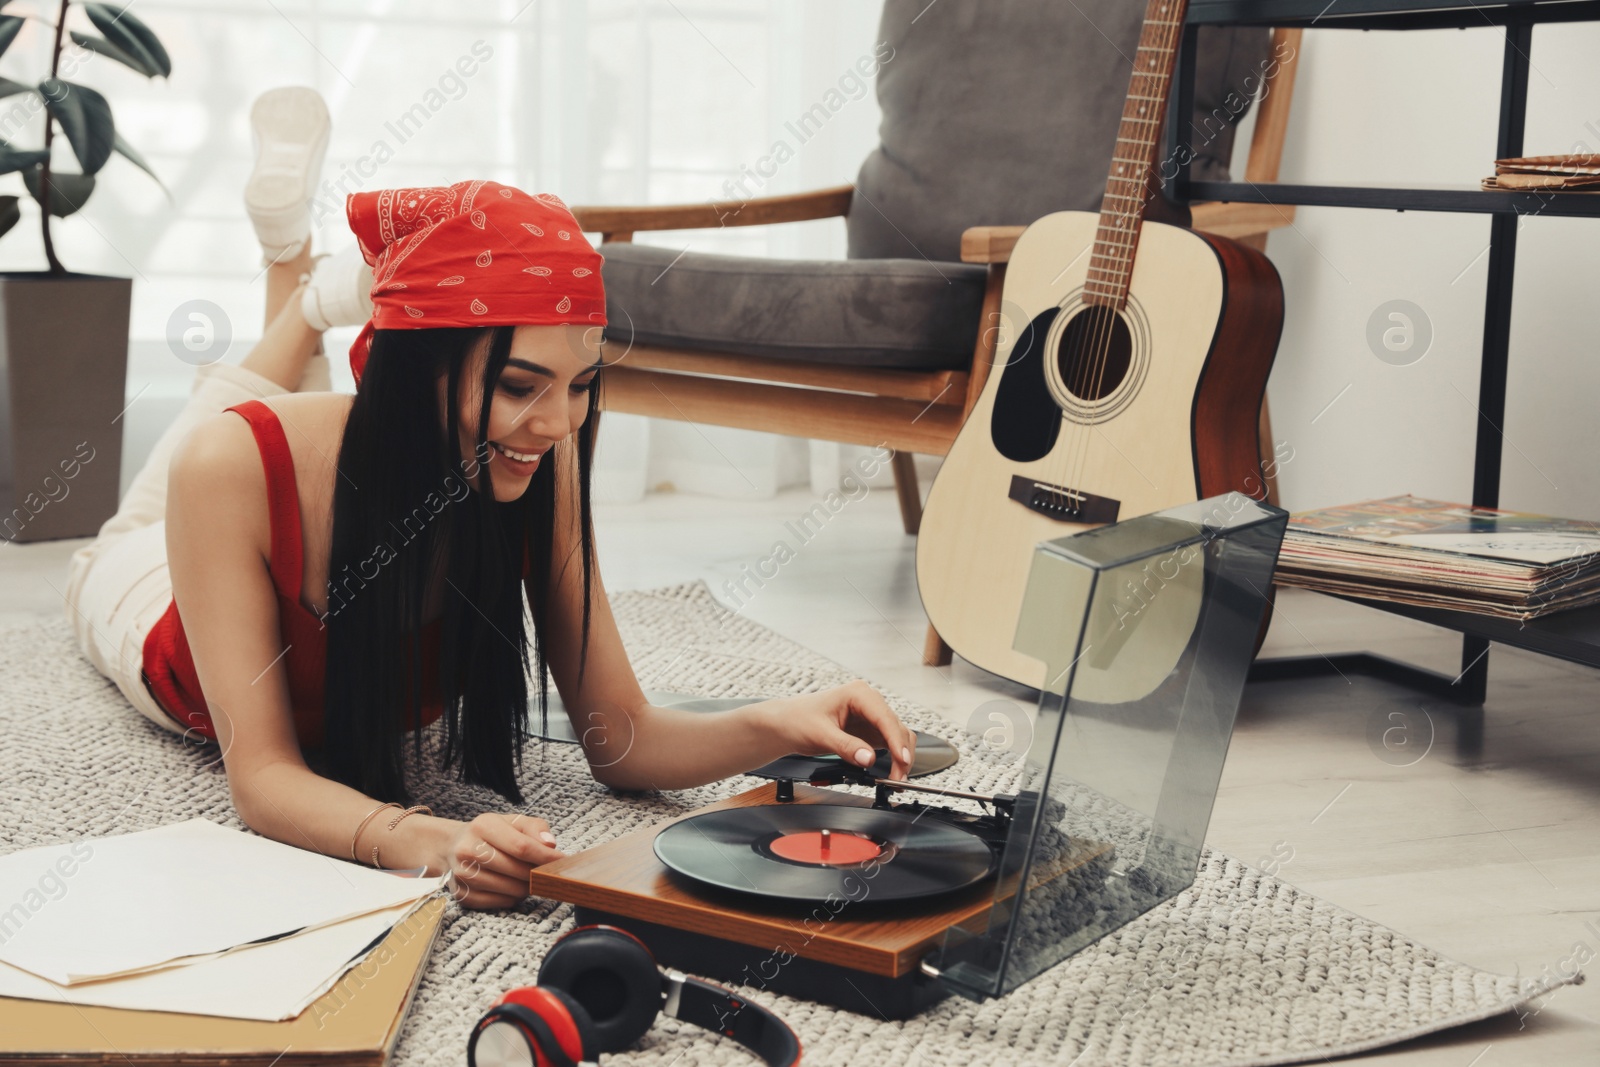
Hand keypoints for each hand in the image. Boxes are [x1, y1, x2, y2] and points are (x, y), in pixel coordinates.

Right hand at [444, 812, 564, 910]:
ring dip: (528, 886)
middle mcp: (468, 850)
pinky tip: (514, 885)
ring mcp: (463, 875)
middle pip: (518, 870)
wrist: (453, 846)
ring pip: (512, 889)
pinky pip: (502, 902)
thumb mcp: (513, 821)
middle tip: (548, 871)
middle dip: (539, 873)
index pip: (521, 847)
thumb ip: (535, 828)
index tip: (563, 861)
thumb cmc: (492, 833)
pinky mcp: (463, 895)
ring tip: (529, 877)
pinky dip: (515, 897)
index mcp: (483, 826)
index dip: (546, 857)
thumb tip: (550, 846)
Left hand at [755, 680, 915, 779]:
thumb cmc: (798, 720)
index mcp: (858, 694)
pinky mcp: (869, 730)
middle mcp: (869, 702)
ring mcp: (871, 716)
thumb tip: (868, 758)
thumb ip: (846, 746)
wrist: (786, 724)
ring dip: (900, 757)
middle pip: (896, 727)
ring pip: (898, 736)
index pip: (885, 717)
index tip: (902, 759)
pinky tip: (891, 771)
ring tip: (895, 778)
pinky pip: (889, 743)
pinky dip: (893, 757)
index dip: (896, 740)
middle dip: (901, 753)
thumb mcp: (820, 735)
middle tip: (897, 777)